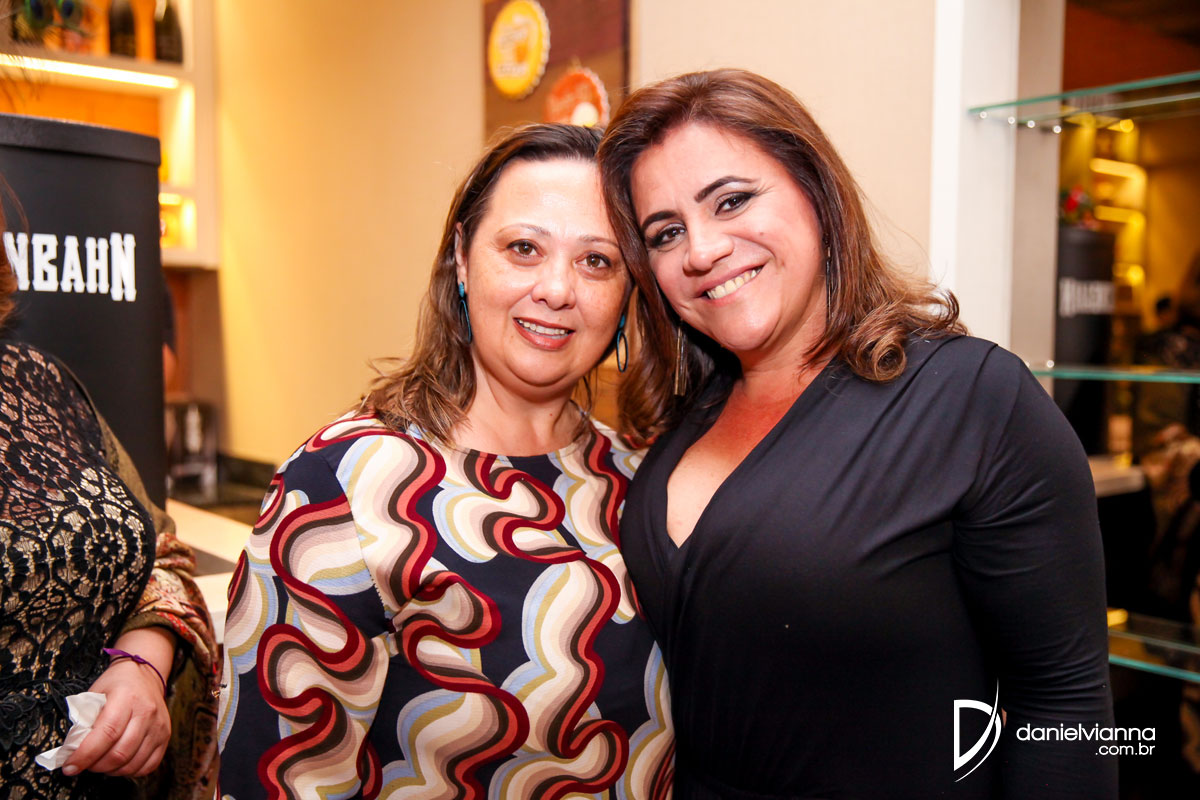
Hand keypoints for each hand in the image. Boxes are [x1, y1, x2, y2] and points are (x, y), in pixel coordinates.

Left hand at [63, 629, 174, 777]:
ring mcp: (159, 725)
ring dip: (111, 770)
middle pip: (119, 752)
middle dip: (95, 765)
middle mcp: (146, 712)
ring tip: (100, 763)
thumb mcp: (95, 693)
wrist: (144, 675)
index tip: (70, 766)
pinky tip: (118, 764)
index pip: (106, 734)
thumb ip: (85, 720)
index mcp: (127, 698)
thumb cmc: (117, 684)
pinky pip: (148, 765)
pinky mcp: (165, 736)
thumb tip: (72, 749)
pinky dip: (130, 771)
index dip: (86, 755)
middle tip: (84, 764)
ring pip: (132, 763)